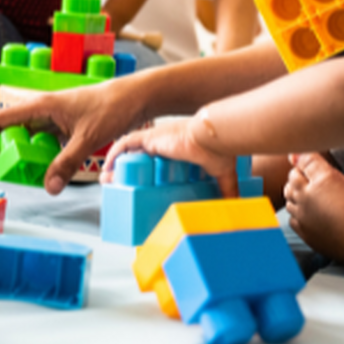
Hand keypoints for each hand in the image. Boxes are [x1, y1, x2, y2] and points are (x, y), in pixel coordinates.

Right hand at [0, 78, 148, 194]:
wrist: (136, 97)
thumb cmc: (113, 107)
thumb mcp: (88, 138)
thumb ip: (66, 163)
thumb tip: (49, 187)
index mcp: (40, 106)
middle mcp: (42, 110)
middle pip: (10, 133)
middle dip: (8, 156)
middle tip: (18, 176)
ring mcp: (53, 118)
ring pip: (27, 140)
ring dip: (27, 159)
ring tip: (37, 176)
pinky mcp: (64, 126)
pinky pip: (44, 143)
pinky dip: (44, 158)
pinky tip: (55, 169)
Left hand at [102, 113, 239, 197]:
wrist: (214, 138)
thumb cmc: (219, 150)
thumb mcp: (222, 174)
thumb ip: (226, 189)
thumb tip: (236, 205)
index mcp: (177, 150)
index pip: (156, 159)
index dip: (145, 170)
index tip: (138, 184)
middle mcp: (163, 143)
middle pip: (138, 156)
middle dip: (125, 170)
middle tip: (116, 185)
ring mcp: (155, 139)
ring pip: (129, 151)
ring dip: (116, 164)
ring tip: (108, 179)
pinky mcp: (150, 138)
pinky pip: (125, 143)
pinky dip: (115, 153)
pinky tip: (109, 166)